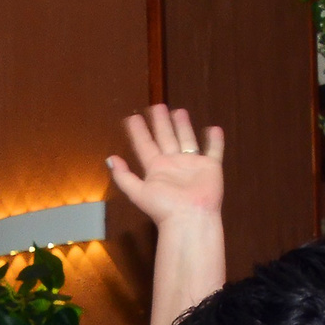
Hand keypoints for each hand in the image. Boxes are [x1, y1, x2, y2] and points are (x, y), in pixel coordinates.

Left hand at [106, 105, 223, 226]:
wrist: (189, 218)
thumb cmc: (164, 208)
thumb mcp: (138, 192)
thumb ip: (123, 177)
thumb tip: (110, 159)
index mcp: (156, 168)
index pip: (145, 145)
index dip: (138, 132)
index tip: (132, 118)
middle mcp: (173, 163)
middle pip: (165, 137)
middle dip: (161, 122)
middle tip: (157, 106)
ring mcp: (192, 164)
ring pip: (186, 139)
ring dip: (183, 126)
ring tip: (179, 111)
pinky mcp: (210, 166)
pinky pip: (213, 150)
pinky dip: (215, 140)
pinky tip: (214, 129)